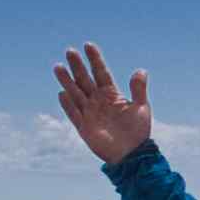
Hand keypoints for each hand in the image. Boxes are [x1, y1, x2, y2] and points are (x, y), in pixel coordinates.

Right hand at [54, 42, 152, 163]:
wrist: (132, 154)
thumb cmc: (138, 131)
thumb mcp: (141, 107)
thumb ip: (138, 89)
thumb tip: (140, 70)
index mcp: (111, 94)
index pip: (101, 72)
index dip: (95, 59)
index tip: (88, 45)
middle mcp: (98, 100)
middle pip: (85, 79)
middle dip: (78, 66)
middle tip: (69, 51)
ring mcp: (90, 113)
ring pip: (76, 93)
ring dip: (67, 81)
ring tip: (58, 67)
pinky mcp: (84, 127)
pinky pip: (74, 114)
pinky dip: (68, 104)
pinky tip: (62, 93)